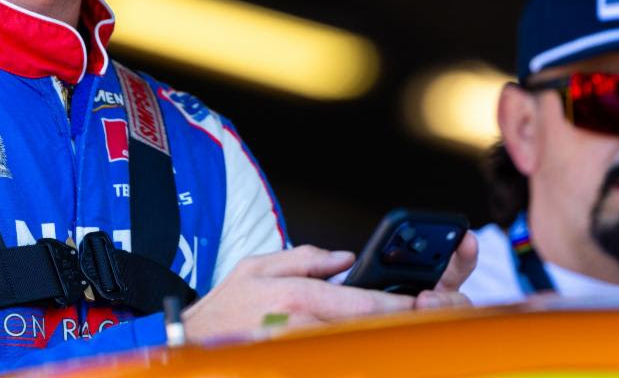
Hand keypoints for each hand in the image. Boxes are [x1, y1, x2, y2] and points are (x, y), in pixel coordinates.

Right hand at [181, 235, 476, 341]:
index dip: (396, 304)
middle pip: (363, 328)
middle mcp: (302, 326)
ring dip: (377, 338)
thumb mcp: (256, 267)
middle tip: (426, 315)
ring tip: (401, 329)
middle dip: (395, 322)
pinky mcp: (294, 360)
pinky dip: (352, 352)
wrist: (192, 346)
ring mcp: (300, 350)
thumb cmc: (222, 309)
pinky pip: (332, 357)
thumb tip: (345, 259)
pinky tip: (364, 344)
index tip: (423, 302)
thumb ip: (305, 258)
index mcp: (296, 296)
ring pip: (352, 346)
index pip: (360, 302)